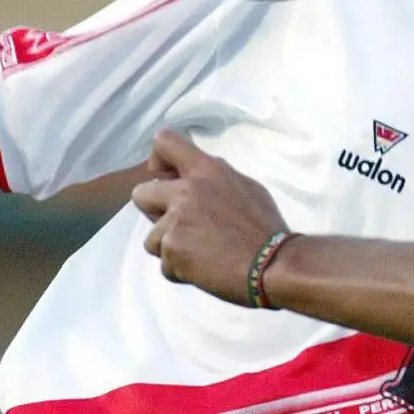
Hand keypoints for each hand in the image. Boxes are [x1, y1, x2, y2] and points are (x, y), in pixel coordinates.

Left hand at [132, 129, 288, 301]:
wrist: (274, 264)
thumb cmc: (266, 228)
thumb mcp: (246, 188)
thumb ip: (216, 181)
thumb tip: (198, 180)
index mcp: (207, 170)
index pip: (165, 142)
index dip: (157, 161)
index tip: (164, 178)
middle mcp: (186, 191)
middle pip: (140, 194)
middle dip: (154, 213)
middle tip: (181, 227)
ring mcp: (176, 222)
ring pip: (152, 238)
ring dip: (172, 249)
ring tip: (202, 255)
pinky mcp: (172, 251)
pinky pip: (166, 265)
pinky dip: (182, 271)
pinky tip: (206, 269)